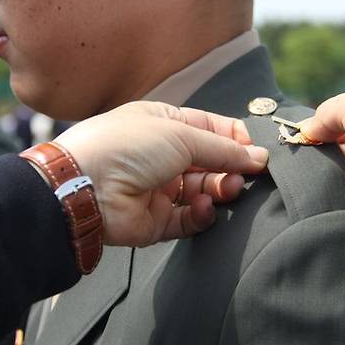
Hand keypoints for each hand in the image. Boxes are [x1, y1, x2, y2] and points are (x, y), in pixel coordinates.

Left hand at [55, 101, 268, 246]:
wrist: (85, 186)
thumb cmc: (128, 146)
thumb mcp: (181, 134)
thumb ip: (223, 148)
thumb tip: (259, 156)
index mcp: (163, 124)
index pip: (210, 129)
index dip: (234, 139)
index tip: (256, 151)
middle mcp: (161, 155)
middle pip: (209, 162)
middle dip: (231, 168)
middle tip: (249, 175)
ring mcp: (158, 188)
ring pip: (203, 191)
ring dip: (221, 189)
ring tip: (230, 189)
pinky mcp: (156, 220)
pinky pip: (189, 218)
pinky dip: (202, 213)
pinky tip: (205, 206)